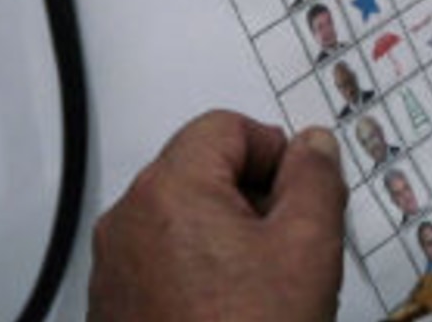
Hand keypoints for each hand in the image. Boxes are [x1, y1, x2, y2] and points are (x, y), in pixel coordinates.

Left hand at [88, 112, 345, 321]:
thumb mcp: (308, 249)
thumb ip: (316, 180)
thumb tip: (313, 146)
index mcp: (170, 188)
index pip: (227, 127)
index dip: (275, 153)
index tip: (300, 192)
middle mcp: (129, 220)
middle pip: (200, 170)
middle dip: (251, 198)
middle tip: (290, 244)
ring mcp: (116, 267)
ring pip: (182, 219)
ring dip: (226, 237)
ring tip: (262, 288)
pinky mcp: (115, 307)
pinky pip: (161, 262)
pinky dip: (197, 273)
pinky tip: (230, 311)